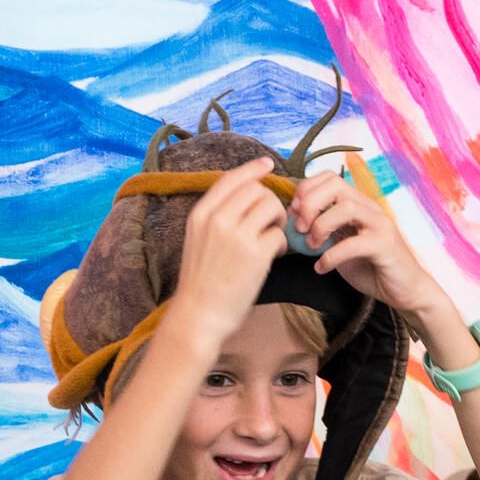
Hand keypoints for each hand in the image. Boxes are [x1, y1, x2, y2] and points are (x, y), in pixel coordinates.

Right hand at [169, 157, 289, 348]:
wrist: (199, 314)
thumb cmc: (201, 282)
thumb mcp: (198, 240)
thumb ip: (216, 218)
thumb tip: (247, 198)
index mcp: (201, 214)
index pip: (231, 179)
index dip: (252, 169)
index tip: (268, 165)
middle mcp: (217, 219)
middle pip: (255, 189)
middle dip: (270, 201)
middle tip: (272, 222)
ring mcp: (236, 235)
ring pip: (270, 205)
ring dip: (279, 219)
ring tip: (273, 238)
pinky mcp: (255, 254)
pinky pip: (279, 234)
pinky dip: (281, 243)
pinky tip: (274, 256)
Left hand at [289, 172, 441, 323]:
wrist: (406, 291)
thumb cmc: (372, 268)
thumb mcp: (340, 245)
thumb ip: (322, 232)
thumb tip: (293, 225)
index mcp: (358, 204)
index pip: (329, 178)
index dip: (305, 191)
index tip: (294, 215)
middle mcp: (369, 208)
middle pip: (335, 184)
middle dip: (309, 203)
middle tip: (299, 228)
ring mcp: (379, 225)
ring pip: (345, 207)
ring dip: (320, 225)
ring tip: (311, 246)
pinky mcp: (385, 246)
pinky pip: (353, 243)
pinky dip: (331, 256)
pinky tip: (322, 268)